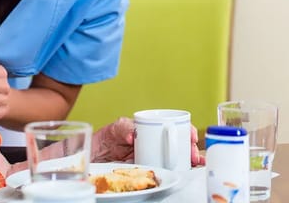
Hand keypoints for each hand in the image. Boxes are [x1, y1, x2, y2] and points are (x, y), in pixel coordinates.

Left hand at [91, 118, 205, 166]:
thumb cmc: (109, 136)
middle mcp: (158, 141)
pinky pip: (169, 168)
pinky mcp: (153, 167)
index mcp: (152, 128)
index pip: (175, 126)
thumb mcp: (116, 128)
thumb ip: (123, 128)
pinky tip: (189, 170)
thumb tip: (132, 135)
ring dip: (190, 159)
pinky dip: (180, 169)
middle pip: (181, 142)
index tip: (191, 136)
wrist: (99, 153)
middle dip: (191, 148)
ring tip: (196, 163)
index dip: (186, 130)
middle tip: (193, 154)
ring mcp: (156, 154)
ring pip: (179, 156)